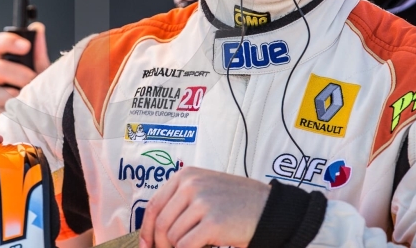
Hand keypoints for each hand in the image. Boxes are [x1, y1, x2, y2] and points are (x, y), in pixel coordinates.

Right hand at [0, 22, 50, 120]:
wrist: (31, 129)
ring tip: (29, 104)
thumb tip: (38, 29)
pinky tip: (20, 117)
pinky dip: (14, 114)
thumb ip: (37, 55)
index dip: (8, 41)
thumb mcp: (39, 76)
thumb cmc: (34, 100)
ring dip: (21, 99)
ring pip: (1, 92)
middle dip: (22, 76)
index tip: (26, 46)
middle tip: (34, 85)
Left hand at [139, 167, 269, 247]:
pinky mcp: (212, 222)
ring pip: (172, 237)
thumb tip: (155, 228)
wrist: (269, 208)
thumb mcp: (206, 188)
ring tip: (194, 246)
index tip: (146, 245)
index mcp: (186, 176)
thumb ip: (182, 199)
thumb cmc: (237, 202)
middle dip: (161, 245)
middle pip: (161, 224)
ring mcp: (202, 202)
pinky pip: (186, 246)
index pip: (154, 205)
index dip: (146, 229)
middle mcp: (191, 185)